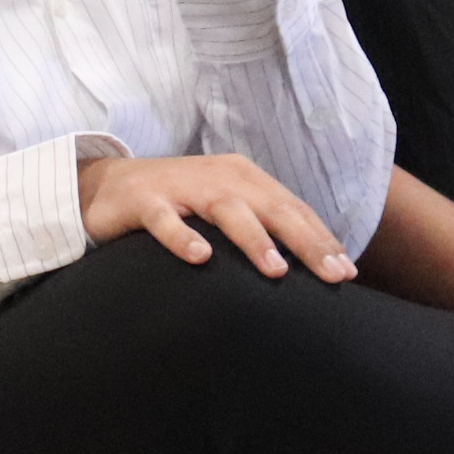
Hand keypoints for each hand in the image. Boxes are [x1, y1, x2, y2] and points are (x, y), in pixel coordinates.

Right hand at [78, 150, 355, 279]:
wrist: (106, 185)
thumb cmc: (179, 205)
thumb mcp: (225, 211)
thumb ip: (261, 229)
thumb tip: (309, 266)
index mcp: (245, 179)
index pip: (293, 210)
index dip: (321, 240)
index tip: (347, 274)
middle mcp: (219, 177)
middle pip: (272, 208)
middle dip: (306, 242)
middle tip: (332, 276)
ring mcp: (181, 186)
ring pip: (226, 210)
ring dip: (254, 240)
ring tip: (277, 271)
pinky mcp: (144, 200)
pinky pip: (164, 220)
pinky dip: (182, 237)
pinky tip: (201, 258)